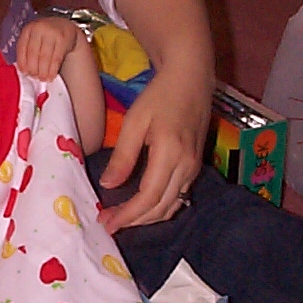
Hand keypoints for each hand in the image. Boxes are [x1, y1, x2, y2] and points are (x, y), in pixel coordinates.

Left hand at [16, 17, 84, 80]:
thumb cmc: (46, 36)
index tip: (24, 72)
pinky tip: (51, 76)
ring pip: (45, 57)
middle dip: (33, 69)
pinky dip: (52, 70)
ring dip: (43, 72)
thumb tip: (24, 70)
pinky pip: (56, 59)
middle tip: (34, 77)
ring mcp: (52, 33)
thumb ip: (27, 50)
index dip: (22, 63)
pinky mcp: (63, 40)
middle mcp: (39, 28)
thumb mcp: (34, 37)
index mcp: (28, 29)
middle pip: (33, 53)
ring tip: (43, 78)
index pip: (22, 48)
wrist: (65, 27)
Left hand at [97, 63, 210, 233]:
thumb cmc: (160, 95)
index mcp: (171, 154)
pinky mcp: (195, 166)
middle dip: (134, 221)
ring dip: (147, 218)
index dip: (127, 215)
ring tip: (122, 219)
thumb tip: (109, 185)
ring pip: (172, 206)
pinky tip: (141, 207)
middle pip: (161, 207)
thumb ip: (123, 155)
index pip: (149, 197)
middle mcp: (187, 166)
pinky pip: (178, 197)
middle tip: (109, 224)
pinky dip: (159, 207)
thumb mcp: (135, 121)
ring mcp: (194, 168)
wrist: (191, 79)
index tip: (107, 222)